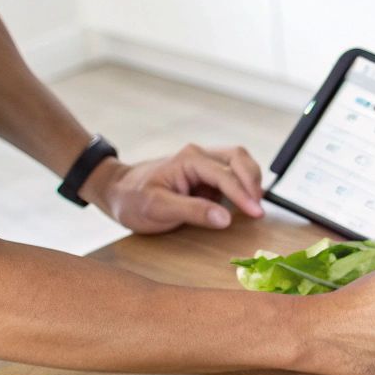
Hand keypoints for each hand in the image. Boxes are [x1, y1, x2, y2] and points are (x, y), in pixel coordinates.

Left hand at [84, 144, 266, 233]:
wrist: (116, 192)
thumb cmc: (132, 199)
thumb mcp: (158, 208)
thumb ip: (193, 212)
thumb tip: (225, 218)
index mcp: (188, 160)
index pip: (225, 175)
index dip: (243, 195)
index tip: (256, 213)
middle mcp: (199, 156)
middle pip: (239, 158)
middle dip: (253, 181)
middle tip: (258, 208)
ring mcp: (203, 163)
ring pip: (239, 161)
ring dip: (251, 180)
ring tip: (254, 205)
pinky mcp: (205, 174)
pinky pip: (231, 174)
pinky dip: (242, 185)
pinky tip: (242, 203)